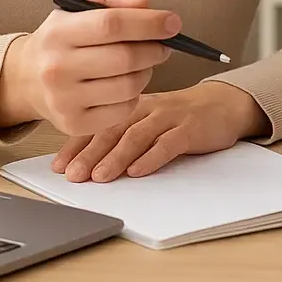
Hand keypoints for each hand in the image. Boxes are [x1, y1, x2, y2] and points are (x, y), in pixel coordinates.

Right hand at [0, 0, 179, 133]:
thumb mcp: (81, 2)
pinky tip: (126, 83)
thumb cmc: (65, 35)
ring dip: (147, 72)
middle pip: (125, 58)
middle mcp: (56, 68)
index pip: (111, 24)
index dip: (149, 23)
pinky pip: (123, 110)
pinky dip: (135, 96)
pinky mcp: (74, 124)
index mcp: (58, 32)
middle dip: (155, 49)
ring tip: (143, 63)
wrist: (29, 77)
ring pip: (129, 86)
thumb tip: (145, 2)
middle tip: (163, 45)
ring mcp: (63, 100)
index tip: (173, 23)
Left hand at [51, 82, 268, 181]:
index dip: (76, 145)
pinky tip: (138, 171)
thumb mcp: (147, 121)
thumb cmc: (179, 118)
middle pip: (113, 130)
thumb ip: (121, 135)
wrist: (223, 104)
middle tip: (73, 176)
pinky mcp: (190, 128)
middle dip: (90, 154)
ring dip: (116, 157)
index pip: (98, 124)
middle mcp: (147, 109)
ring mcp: (169, 117)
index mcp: (131, 107)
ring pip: (137, 136)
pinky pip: (168, 143)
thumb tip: (83, 162)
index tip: (58, 167)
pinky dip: (152, 157)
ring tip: (100, 177)